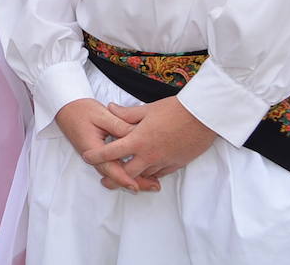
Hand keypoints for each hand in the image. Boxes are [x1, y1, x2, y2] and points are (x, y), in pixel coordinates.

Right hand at [54, 98, 158, 192]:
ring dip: (133, 177)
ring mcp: (97, 157)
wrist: (66, 108)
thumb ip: (120, 126)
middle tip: (154, 186)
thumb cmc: (81, 110)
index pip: (109, 168)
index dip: (123, 178)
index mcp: (92, 148)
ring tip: (153, 182)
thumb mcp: (102, 115)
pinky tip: (141, 170)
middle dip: (135, 182)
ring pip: (116, 172)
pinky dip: (127, 170)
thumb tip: (138, 135)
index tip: (136, 186)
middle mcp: (94, 157)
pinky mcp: (100, 154)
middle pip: (115, 175)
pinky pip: (115, 166)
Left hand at [83, 96, 216, 189]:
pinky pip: (159, 174)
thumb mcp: (147, 109)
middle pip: (126, 173)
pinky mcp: (176, 164)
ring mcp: (163, 161)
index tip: (87, 158)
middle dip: (113, 179)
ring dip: (133, 178)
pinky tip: (146, 174)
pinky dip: (151, 175)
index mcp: (139, 140)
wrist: (203, 117)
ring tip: (125, 180)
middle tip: (104, 181)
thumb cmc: (175, 109)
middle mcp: (149, 155)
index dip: (97, 156)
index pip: (112, 152)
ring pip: (144, 176)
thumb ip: (126, 114)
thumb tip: (110, 108)